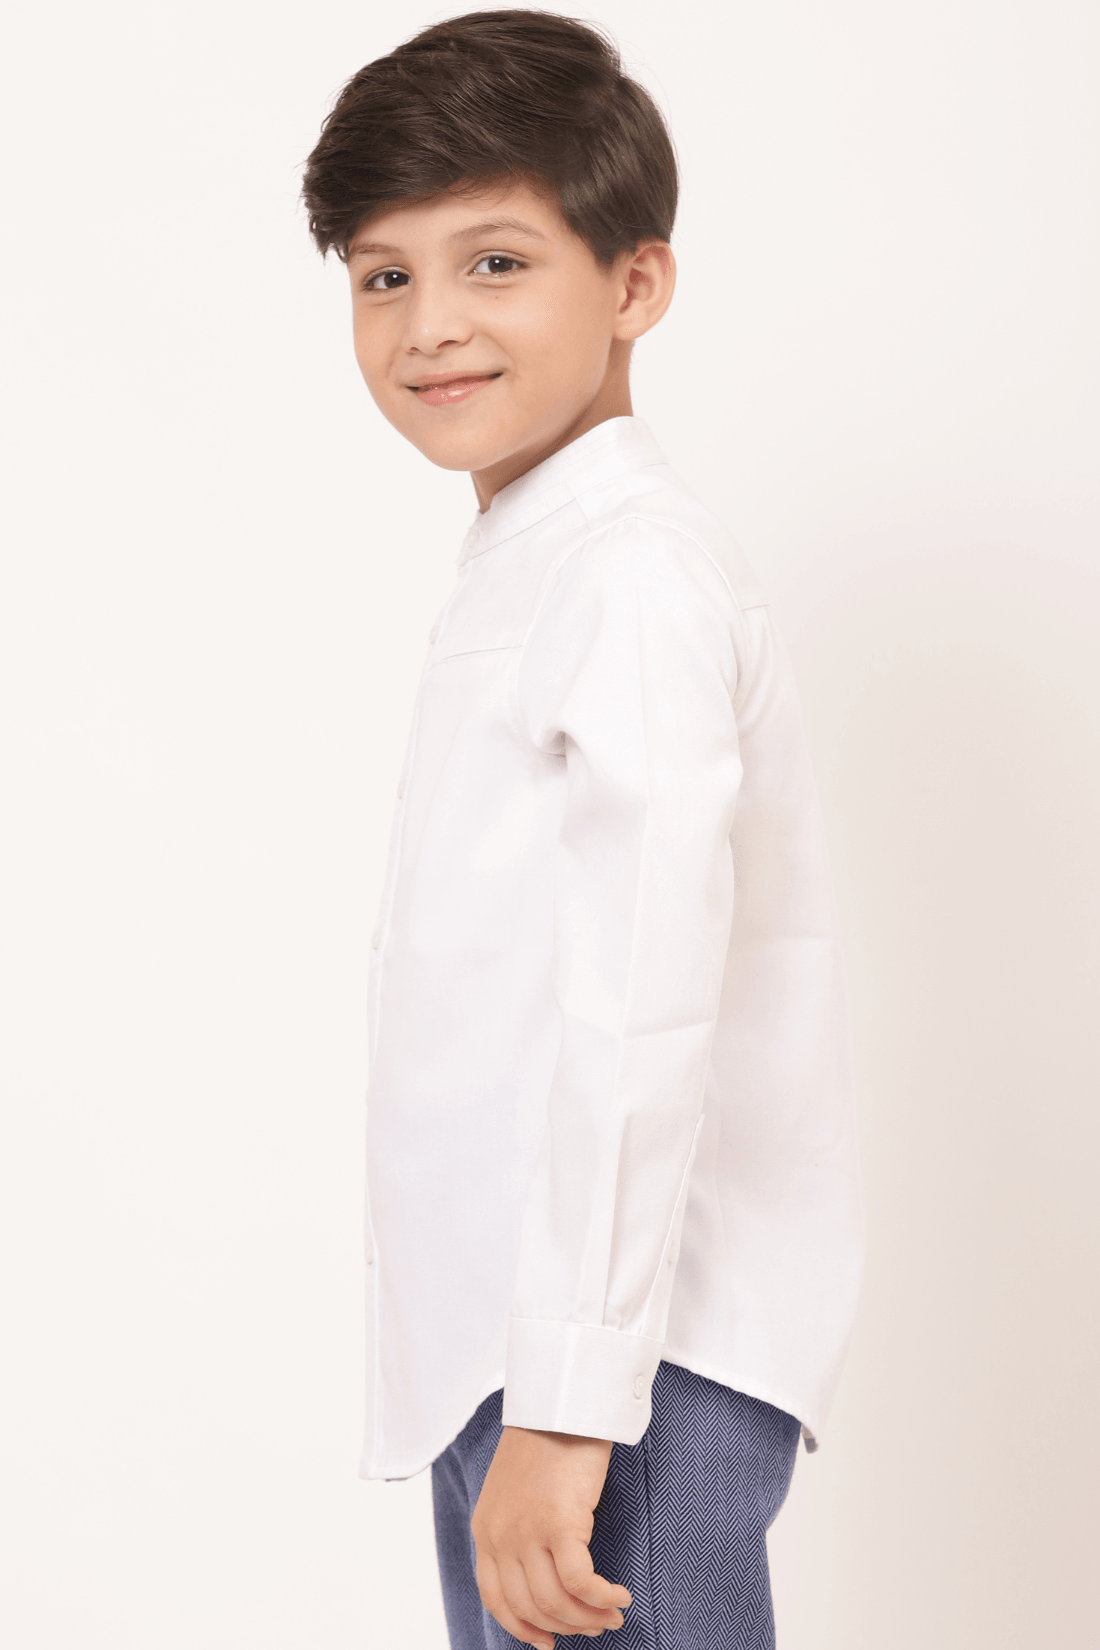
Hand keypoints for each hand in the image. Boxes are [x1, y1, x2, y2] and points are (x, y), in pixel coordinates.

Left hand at [470, 1425, 631, 1648]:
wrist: (562, 1402)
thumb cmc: (548, 1440)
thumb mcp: (515, 1491)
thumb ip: (518, 1530)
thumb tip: (543, 1574)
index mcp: (486, 1530)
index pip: (496, 1599)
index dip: (523, 1628)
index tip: (547, 1644)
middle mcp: (500, 1537)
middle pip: (530, 1607)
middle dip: (566, 1626)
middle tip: (596, 1627)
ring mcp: (527, 1532)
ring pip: (556, 1601)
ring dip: (588, 1616)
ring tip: (612, 1613)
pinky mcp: (559, 1525)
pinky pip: (581, 1583)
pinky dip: (602, 1597)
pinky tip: (619, 1595)